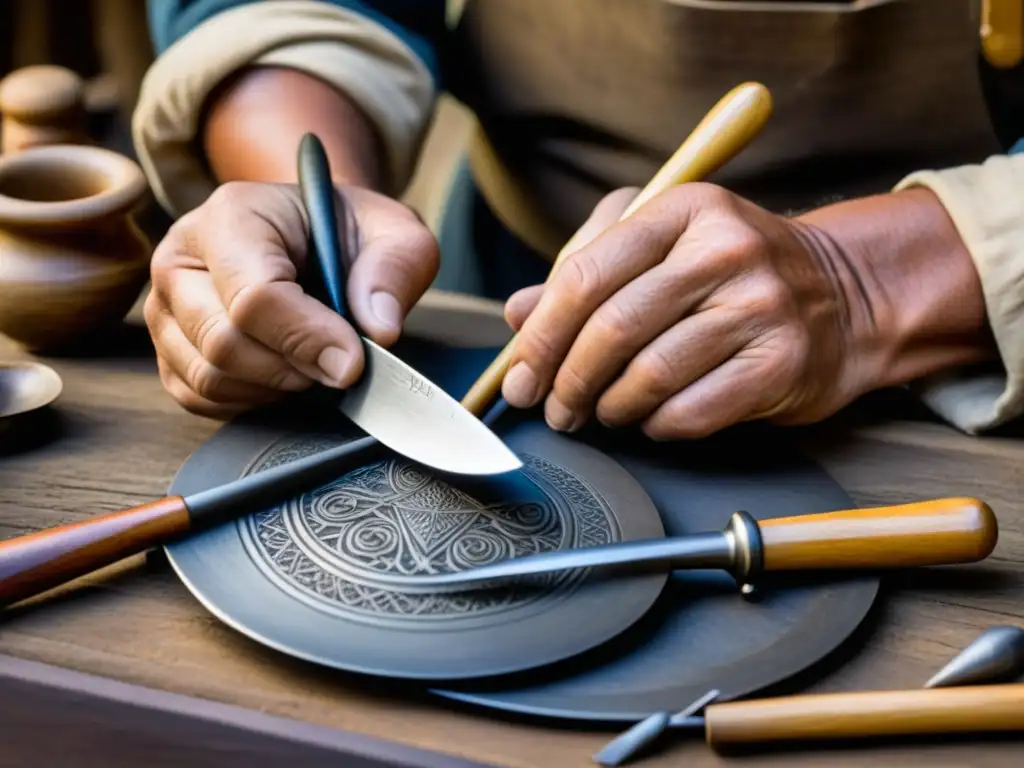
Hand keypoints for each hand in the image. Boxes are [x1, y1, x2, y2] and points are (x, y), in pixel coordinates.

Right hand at [145, 181, 438, 418]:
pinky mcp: (166, 350)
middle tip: (341, 364)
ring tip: (315, 362)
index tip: (354, 361)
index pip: (254, 297)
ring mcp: (165, 308)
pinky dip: (251, 401)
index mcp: (230, 216)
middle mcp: (180, 260)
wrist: (314, 239)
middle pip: (223, 343)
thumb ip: (395, 269)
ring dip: (275, 387)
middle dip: (294, 368)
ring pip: (209, 378)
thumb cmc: (347, 233)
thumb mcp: (394, 232)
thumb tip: (379, 330)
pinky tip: (286, 375)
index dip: (308, 338)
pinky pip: (199, 399)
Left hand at [501, 182, 886, 439]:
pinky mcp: (781, 363)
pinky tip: (652, 418)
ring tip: (603, 412)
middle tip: (554, 408)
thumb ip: (589, 274)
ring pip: (648, 375)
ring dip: (610, 407)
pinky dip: (655, 425)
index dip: (541, 335)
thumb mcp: (664, 251)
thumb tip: (518, 313)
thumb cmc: (732, 276)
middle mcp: (724, 250)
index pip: (586, 275)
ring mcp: (760, 306)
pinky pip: (689, 411)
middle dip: (567, 381)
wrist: (844, 298)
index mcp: (684, 209)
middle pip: (611, 328)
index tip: (521, 375)